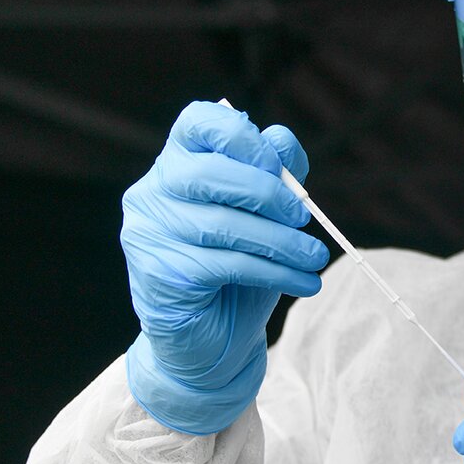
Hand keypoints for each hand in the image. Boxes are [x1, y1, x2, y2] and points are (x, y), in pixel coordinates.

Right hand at [121, 101, 328, 434]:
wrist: (213, 342)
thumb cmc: (240, 268)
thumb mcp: (267, 217)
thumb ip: (277, 174)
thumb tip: (282, 140)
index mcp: (178, 163)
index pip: (198, 122)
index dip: (240, 135)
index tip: (276, 164)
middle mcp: (152, 192)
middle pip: (208, 172)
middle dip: (268, 193)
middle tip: (304, 218)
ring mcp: (148, 234)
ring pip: (223, 225)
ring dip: (282, 242)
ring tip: (315, 258)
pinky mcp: (159, 275)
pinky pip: (225, 265)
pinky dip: (274, 272)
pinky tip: (303, 282)